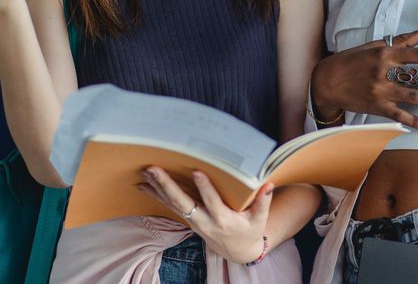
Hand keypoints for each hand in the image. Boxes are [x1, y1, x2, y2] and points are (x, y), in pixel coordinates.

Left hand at [140, 167, 273, 263]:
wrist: (238, 252)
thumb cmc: (249, 232)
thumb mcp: (259, 220)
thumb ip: (263, 202)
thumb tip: (268, 185)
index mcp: (223, 219)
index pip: (211, 202)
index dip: (204, 188)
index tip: (197, 171)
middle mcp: (204, 221)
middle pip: (183, 203)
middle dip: (167, 186)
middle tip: (154, 169)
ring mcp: (194, 222)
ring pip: (173, 204)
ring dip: (158, 188)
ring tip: (145, 172)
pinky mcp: (189, 220)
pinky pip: (170, 206)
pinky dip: (157, 195)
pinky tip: (145, 185)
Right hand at [311, 26, 417, 130]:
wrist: (327, 80)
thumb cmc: (354, 60)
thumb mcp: (376, 46)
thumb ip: (403, 40)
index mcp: (387, 53)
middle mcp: (385, 70)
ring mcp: (381, 90)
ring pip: (414, 97)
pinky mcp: (376, 107)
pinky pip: (399, 115)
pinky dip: (415, 121)